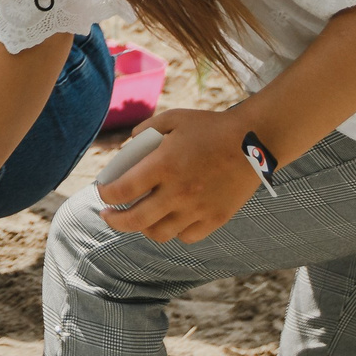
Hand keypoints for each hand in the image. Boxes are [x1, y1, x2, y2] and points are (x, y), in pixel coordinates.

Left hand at [95, 108, 260, 243]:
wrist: (253, 141)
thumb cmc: (210, 128)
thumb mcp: (173, 119)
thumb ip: (145, 131)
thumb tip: (127, 147)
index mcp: (164, 165)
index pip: (122, 190)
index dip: (105, 194)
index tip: (102, 192)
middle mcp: (178, 191)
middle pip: (135, 220)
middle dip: (114, 220)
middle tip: (107, 215)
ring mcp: (198, 208)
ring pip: (159, 233)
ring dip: (143, 227)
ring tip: (139, 218)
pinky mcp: (216, 218)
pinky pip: (186, 236)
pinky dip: (173, 232)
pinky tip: (169, 220)